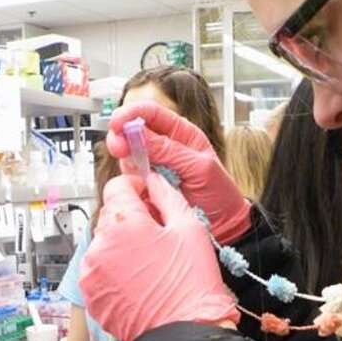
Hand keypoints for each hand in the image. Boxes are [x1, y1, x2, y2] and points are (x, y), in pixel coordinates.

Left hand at [79, 173, 239, 340]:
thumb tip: (153, 181)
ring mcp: (92, 272)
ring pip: (105, 243)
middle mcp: (99, 245)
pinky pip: (101, 268)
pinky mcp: (92, 294)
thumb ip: (167, 196)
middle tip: (158, 234)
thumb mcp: (190, 228)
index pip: (117, 186)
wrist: (184, 335)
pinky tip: (140, 280)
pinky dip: (116, 268)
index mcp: (123, 223)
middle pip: (110, 215)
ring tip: (151, 262)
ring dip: (123, 244)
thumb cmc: (192, 284)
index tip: (148, 195)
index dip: (135, 186)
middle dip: (131, 217)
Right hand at [107, 101, 251, 244]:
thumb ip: (170, 150)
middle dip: (121, 137)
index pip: (151, 113)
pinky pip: (129, 179)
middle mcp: (164, 148)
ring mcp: (153, 167)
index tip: (117, 122)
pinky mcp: (146, 187)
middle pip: (132, 132)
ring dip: (126, 161)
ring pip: (127, 156)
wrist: (224, 227)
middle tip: (118, 147)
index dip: (131, 113)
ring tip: (139, 173)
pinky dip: (129, 182)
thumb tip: (139, 134)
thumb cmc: (220, 194)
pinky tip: (140, 188)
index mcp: (181, 134)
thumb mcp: (200, 168)